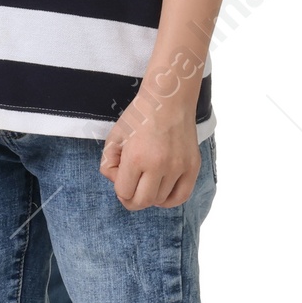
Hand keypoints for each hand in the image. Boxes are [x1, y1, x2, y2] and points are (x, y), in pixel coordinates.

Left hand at [100, 87, 200, 210]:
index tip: (121, 176)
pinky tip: (161, 192)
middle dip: (131, 199)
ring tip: (146, 181)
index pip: (123, 192)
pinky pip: (182, 197)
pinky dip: (169, 200)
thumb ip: (108, 164)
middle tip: (130, 188)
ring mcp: (178, 167)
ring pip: (160, 200)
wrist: (169, 101)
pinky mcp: (193, 167)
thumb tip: (118, 184)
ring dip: (150, 196)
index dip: (118, 188)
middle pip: (142, 202)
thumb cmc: (138, 118)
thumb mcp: (114, 138)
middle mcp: (159, 165)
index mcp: (136, 158)